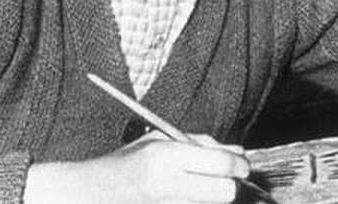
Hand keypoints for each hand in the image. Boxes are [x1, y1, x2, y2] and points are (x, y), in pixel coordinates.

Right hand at [23, 131, 249, 203]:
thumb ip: (201, 143)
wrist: (95, 193)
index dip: (239, 164)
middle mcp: (170, 184)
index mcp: (167, 157)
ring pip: (214, 203)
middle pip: (226, 192)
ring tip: (202, 184)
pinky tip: (191, 193)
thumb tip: (239, 152)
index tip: (242, 164)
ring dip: (216, 195)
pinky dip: (202, 201)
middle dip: (231, 185)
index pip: (222, 165)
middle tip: (225, 177)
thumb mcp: (160, 140)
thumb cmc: (128, 161)